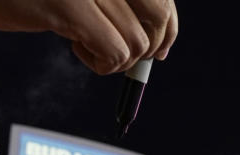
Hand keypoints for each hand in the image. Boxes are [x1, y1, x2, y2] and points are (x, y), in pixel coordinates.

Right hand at [0, 0, 177, 73]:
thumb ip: (118, 4)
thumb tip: (159, 45)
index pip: (163, 1)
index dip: (168, 29)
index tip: (159, 50)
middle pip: (158, 19)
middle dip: (146, 48)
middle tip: (117, 53)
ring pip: (137, 43)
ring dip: (115, 56)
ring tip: (83, 42)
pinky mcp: (71, 7)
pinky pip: (114, 53)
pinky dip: (101, 63)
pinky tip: (75, 47)